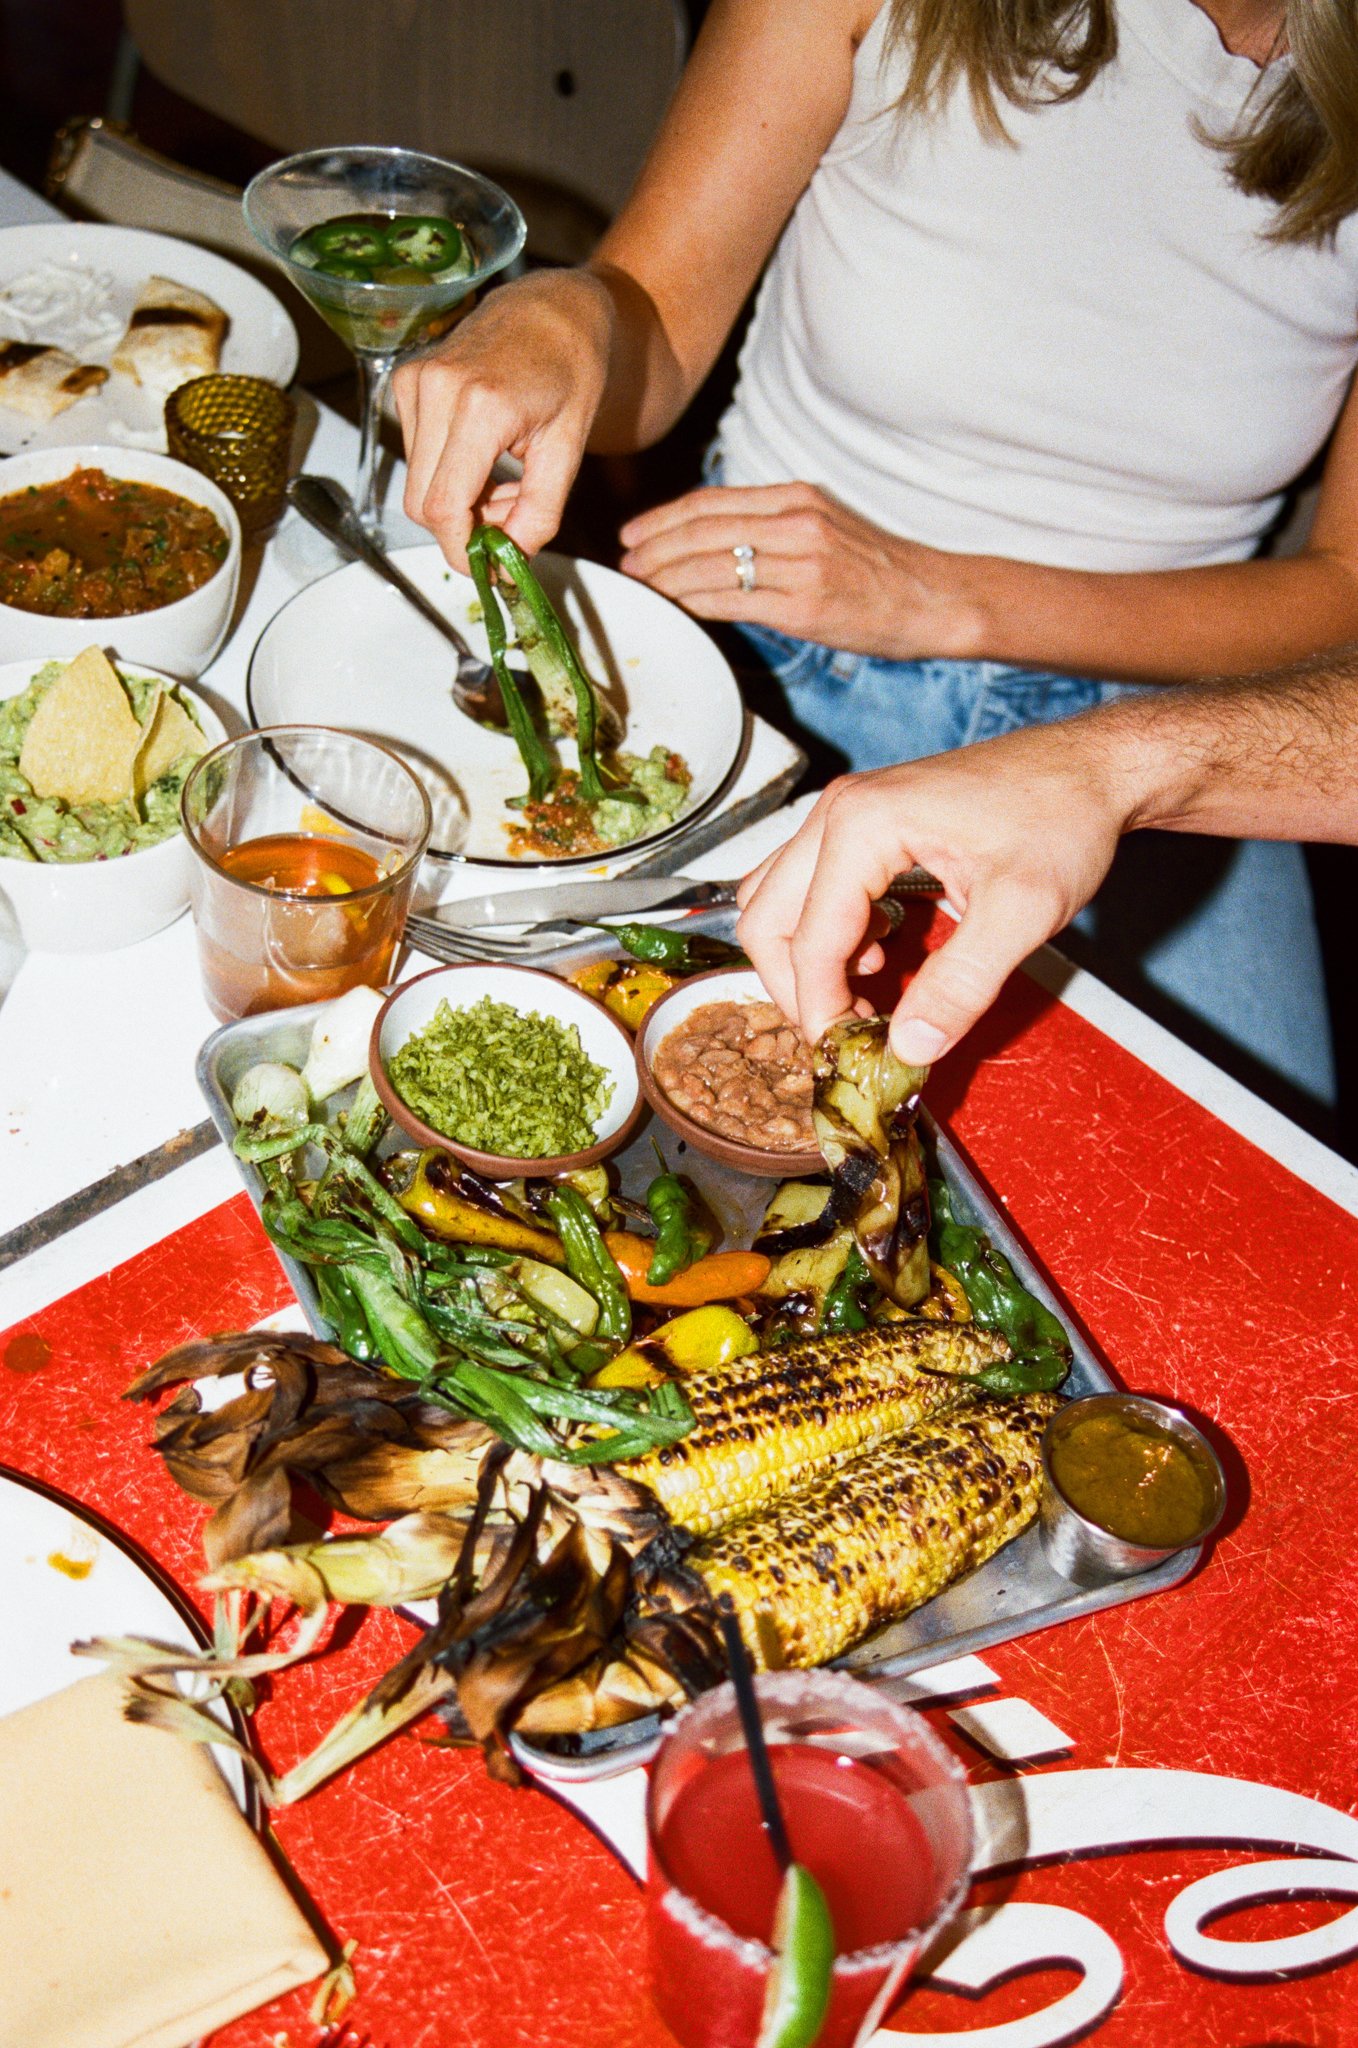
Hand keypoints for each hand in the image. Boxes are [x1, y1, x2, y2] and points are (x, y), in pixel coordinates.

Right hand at [393, 268, 614, 569]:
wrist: (554, 308)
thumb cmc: (572, 370)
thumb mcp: (569, 449)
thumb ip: (540, 513)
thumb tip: (508, 563)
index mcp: (481, 406)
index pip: (444, 507)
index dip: (462, 551)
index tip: (489, 570)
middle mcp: (436, 388)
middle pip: (423, 505)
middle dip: (465, 530)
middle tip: (511, 522)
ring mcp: (414, 381)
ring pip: (418, 485)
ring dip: (458, 503)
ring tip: (506, 484)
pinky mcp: (405, 381)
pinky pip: (416, 457)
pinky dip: (447, 475)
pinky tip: (484, 459)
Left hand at [618, 481, 981, 657]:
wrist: (935, 599)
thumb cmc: (881, 572)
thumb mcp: (828, 529)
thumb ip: (777, 528)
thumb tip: (720, 545)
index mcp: (797, 499)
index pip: (711, 501)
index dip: (662, 518)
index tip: (632, 535)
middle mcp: (795, 522)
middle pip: (701, 529)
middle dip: (653, 549)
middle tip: (624, 566)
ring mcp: (800, 563)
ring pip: (709, 564)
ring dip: (665, 578)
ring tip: (640, 588)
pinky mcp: (804, 605)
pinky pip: (732, 600)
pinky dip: (694, 603)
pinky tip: (674, 610)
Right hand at [736, 720, 1135, 1061]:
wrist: (1092, 768)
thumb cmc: (1064, 819)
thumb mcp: (1023, 912)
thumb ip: (962, 984)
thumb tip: (908, 1050)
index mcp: (863, 825)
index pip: (809, 939)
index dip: (820, 1008)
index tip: (848, 1054)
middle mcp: (839, 812)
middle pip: (768, 919)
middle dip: (798, 988)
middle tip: (847, 1034)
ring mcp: (846, 813)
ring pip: (778, 901)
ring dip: (807, 959)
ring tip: (867, 996)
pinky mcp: (862, 822)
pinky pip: (809, 886)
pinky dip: (827, 932)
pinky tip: (883, 951)